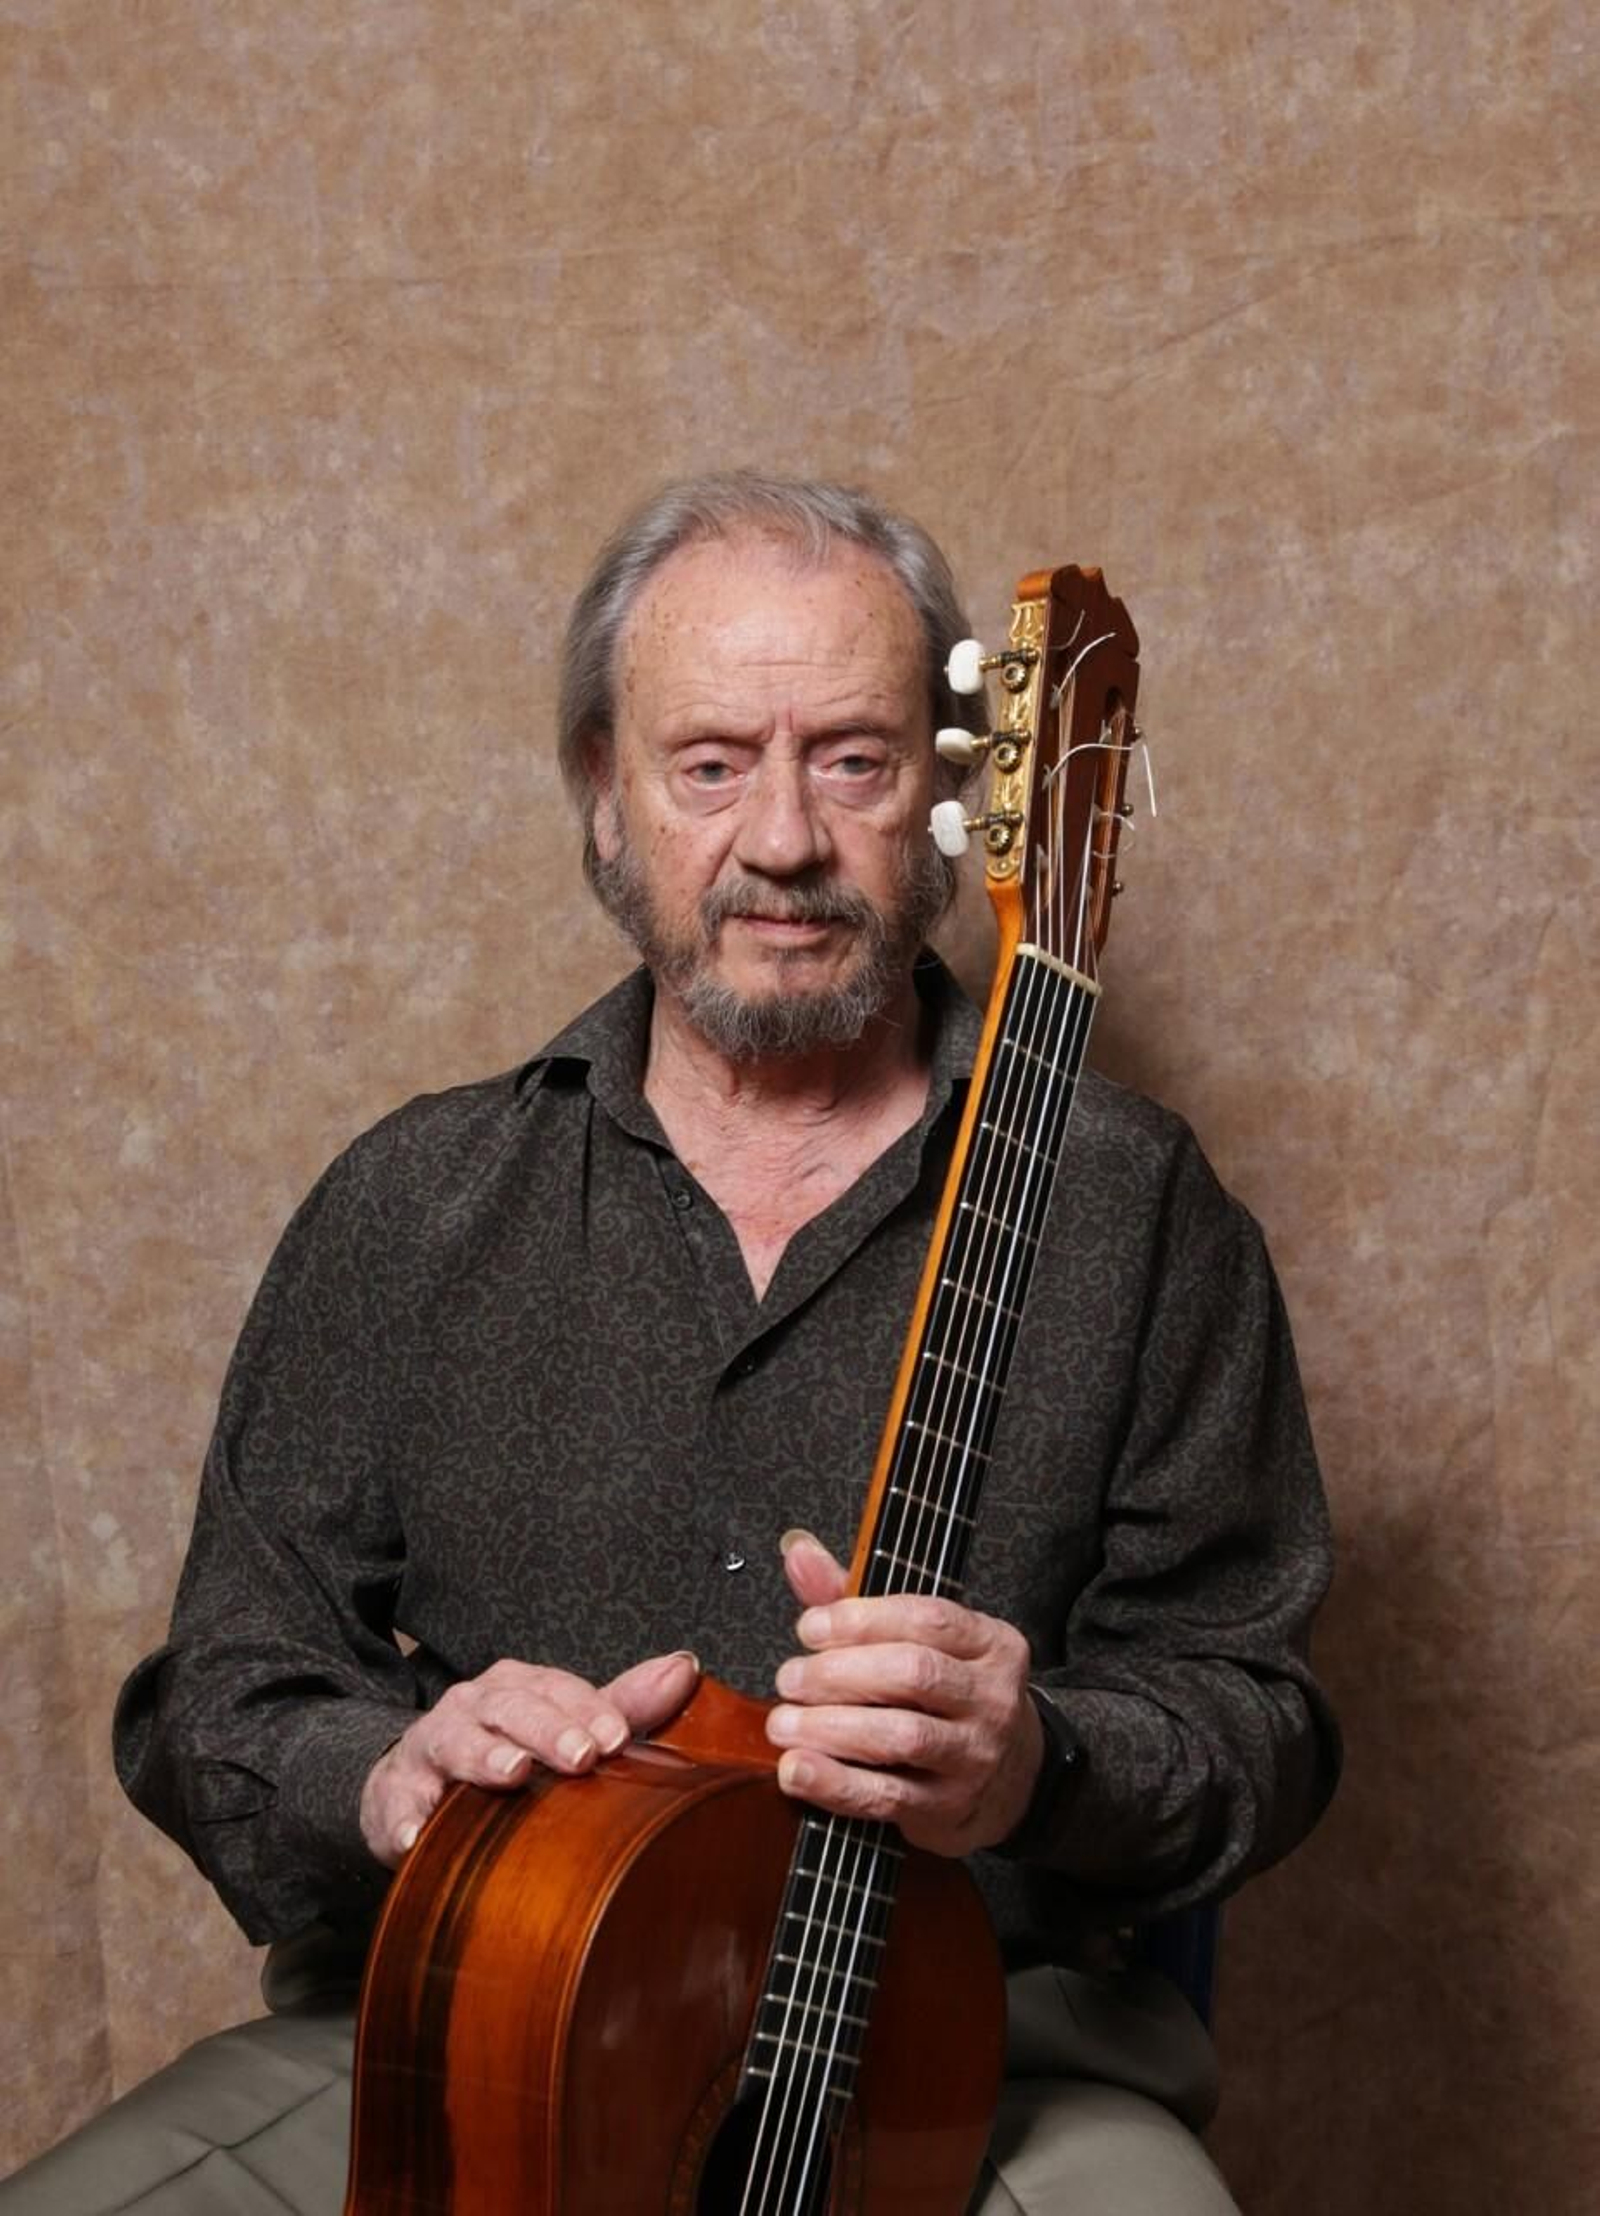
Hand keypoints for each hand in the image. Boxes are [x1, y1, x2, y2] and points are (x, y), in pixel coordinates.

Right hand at [361, 1649, 700, 1867]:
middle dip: (547, 1728)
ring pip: (456, 1742)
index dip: (588, 1710)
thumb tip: (684, 1668)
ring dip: (483, 1755)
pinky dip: (406, 1819)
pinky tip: (418, 1836)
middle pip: (511, 1708)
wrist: (414, 1781)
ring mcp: (432, 1747)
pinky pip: (397, 1803)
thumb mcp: (561, 1724)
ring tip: (512, 1772)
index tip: (618, 1738)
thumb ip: (621, 1704)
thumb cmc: (502, 1747)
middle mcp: (473, 1705)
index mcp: (517, 1687)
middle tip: (581, 1756)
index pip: (557, 1688)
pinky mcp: (395, 1794)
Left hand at [765, 1533, 1041, 1855]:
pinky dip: (835, 1782)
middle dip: (839, 1673)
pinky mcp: (948, 1807)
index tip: (809, 1628)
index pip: (927, 1618)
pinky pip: (888, 1796)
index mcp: (991, 1643)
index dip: (860, 1620)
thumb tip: (799, 1552)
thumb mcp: (915, 1638)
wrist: (1007, 1779)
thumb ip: (852, 1595)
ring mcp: (974, 1756)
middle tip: (789, 1679)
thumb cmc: (945, 1694)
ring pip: (902, 1735)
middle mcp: (991, 1697)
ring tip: (784, 1723)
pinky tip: (797, 1770)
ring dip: (831, 1727)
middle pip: (913, 1673)